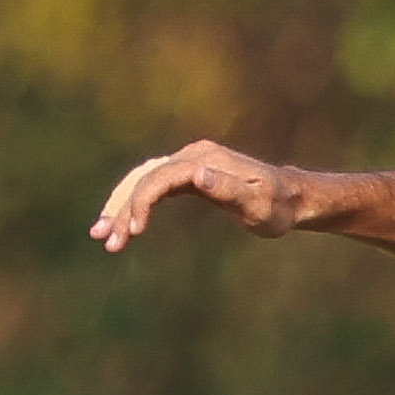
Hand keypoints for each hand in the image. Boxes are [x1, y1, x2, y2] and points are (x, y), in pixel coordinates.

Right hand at [92, 140, 311, 250]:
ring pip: (143, 181)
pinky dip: (135, 204)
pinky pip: (153, 187)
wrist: (292, 198)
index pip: (160, 177)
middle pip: (144, 178)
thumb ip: (228, 190)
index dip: (142, 202)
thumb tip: (197, 175)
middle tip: (104, 239)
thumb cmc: (277, 205)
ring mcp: (188, 163)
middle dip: (121, 208)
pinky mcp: (188, 175)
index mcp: (204, 159)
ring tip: (102, 237)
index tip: (133, 231)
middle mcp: (192, 155)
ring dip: (120, 207)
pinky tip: (122, 224)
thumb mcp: (257, 204)